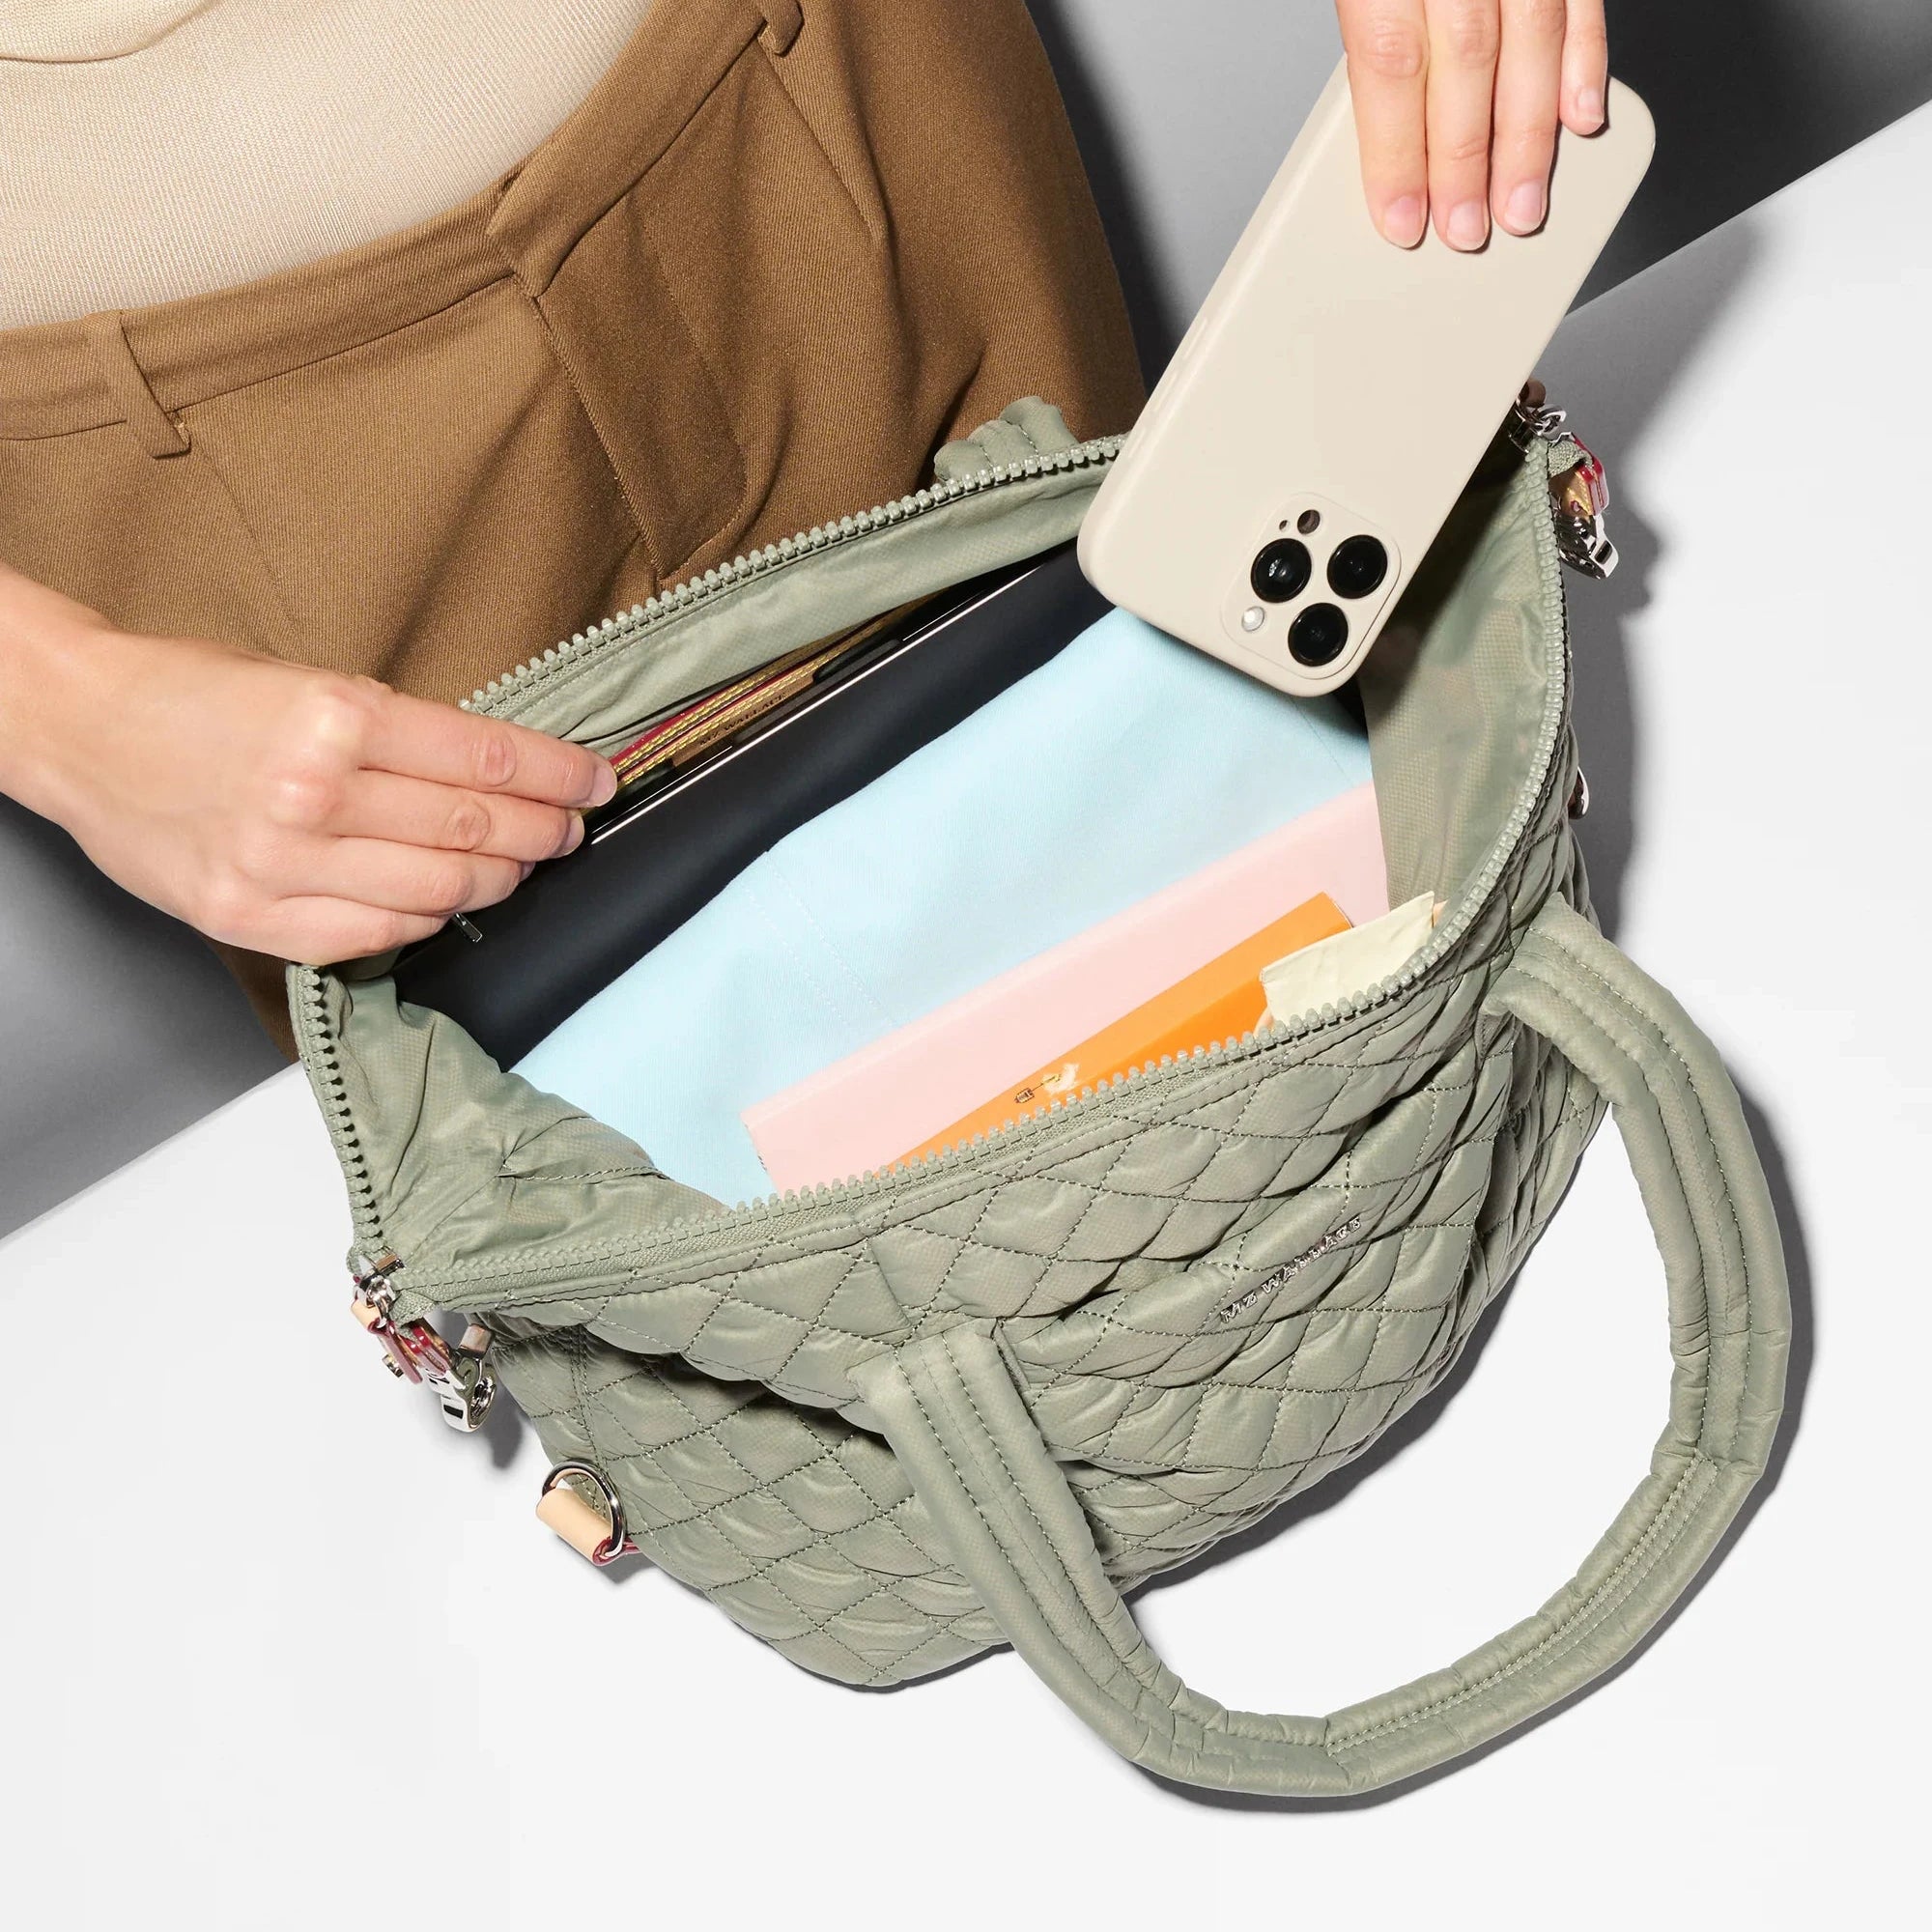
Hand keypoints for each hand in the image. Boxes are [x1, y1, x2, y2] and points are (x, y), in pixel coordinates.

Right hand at [0, 563, 615, 963]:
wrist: (80, 729)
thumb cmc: (193, 696)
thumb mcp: (311, 683)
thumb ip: (400, 734)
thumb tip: (497, 769)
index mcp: (335, 717)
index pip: (487, 757)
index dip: (559, 775)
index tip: (596, 782)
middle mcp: (313, 794)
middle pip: (473, 830)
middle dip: (542, 831)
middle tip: (569, 829)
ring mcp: (280, 865)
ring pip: (437, 892)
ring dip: (497, 882)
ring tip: (520, 866)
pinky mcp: (250, 917)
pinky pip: (373, 938)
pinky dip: (425, 923)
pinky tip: (446, 905)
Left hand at [1334, 0, 1608, 249]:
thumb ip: (1377, 35)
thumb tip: (1384, 134)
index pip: (1391, 64)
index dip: (1397, 153)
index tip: (1401, 219)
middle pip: (1466, 63)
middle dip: (1467, 162)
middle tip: (1465, 229)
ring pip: (1533, 42)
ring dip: (1529, 139)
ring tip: (1522, 205)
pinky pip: (1582, 2)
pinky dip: (1586, 64)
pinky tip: (1580, 119)